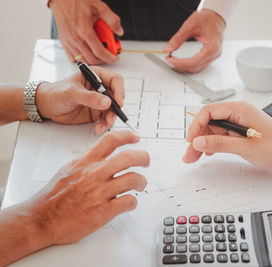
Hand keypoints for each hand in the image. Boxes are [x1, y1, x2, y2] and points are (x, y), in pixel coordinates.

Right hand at [29, 130, 148, 244]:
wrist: (41, 219)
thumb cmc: (53, 197)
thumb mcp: (68, 170)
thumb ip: (87, 161)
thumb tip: (103, 155)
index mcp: (86, 162)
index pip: (111, 140)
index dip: (128, 135)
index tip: (136, 137)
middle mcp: (94, 174)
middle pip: (129, 157)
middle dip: (143, 157)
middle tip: (146, 161)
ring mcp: (100, 193)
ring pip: (133, 179)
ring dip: (141, 181)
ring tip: (140, 184)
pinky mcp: (103, 211)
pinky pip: (129, 201)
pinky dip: (133, 202)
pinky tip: (129, 202)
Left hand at [36, 66, 123, 133]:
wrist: (46, 106)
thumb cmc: (55, 93)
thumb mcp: (71, 93)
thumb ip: (89, 97)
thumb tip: (106, 102)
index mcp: (96, 75)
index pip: (115, 80)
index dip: (120, 91)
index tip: (119, 103)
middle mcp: (100, 88)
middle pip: (117, 97)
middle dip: (116, 109)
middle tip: (111, 117)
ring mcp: (99, 101)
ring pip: (113, 110)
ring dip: (111, 118)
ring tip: (104, 125)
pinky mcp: (97, 112)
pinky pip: (106, 118)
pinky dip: (105, 124)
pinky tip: (99, 128)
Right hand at [50, 0, 122, 63]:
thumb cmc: (76, 0)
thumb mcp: (99, 6)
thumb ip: (112, 19)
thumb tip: (119, 30)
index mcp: (84, 30)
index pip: (99, 52)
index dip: (109, 57)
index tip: (114, 57)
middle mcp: (75, 38)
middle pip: (92, 59)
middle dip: (103, 60)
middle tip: (109, 54)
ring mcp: (68, 41)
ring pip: (82, 60)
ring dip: (93, 60)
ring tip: (99, 53)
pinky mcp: (63, 41)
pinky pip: (72, 57)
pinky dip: (82, 58)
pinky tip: (88, 53)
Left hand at [163, 9, 225, 72]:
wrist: (215, 16)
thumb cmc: (206, 19)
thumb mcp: (189, 26)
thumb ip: (177, 39)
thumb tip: (168, 48)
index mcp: (212, 48)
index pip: (193, 62)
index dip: (180, 63)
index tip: (169, 59)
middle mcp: (214, 54)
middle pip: (195, 67)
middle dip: (181, 66)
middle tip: (169, 60)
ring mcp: (214, 56)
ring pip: (197, 68)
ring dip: (185, 67)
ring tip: (174, 61)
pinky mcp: (211, 56)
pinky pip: (200, 65)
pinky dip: (190, 64)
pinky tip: (182, 61)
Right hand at [183, 101, 271, 172]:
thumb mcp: (245, 147)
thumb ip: (220, 143)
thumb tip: (199, 142)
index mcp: (240, 110)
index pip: (209, 111)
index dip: (196, 126)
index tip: (191, 141)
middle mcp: (238, 114)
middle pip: (209, 122)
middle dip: (198, 138)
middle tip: (189, 154)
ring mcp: (240, 124)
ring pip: (214, 130)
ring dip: (203, 143)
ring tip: (194, 158)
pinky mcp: (242, 134)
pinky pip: (222, 136)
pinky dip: (213, 144)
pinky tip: (208, 153)